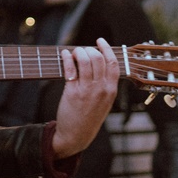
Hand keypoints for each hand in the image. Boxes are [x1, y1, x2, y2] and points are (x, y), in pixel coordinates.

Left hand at [52, 38, 120, 157]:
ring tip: (73, 53)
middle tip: (82, 50)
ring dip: (78, 52)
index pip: (113, 63)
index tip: (100, 41)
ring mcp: (87, 90)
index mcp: (111, 90)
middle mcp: (101, 89)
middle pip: (98, 58)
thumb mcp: (104, 102)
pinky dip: (67, 58)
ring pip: (85, 61)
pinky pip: (70, 68)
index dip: (106, 49)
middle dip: (89, 49)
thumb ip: (104, 84)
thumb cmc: (90, 117)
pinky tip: (65, 54)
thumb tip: (98, 62)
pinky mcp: (72, 92)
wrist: (76, 135)